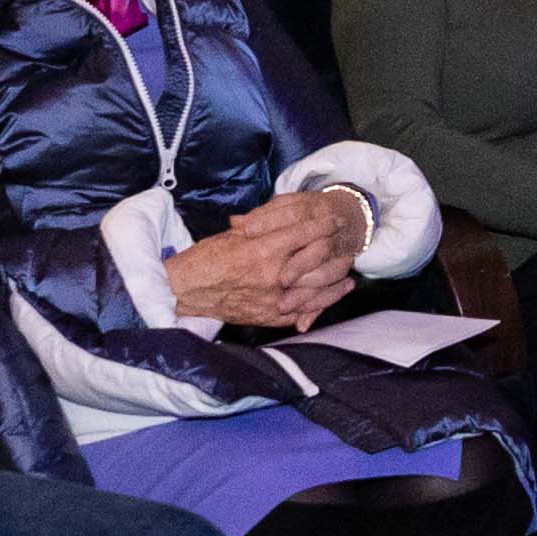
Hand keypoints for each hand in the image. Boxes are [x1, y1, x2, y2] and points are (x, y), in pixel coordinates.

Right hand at [158, 187, 363, 325]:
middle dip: (334, 251)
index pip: (303, 234)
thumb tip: (288, 218)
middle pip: (315, 261)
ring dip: (335, 281)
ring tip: (349, 275)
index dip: (322, 226)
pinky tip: (333, 297)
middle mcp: (273, 276)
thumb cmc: (206, 259)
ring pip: (315, 289)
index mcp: (263, 250)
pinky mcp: (269, 317)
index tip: (334, 220)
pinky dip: (320, 304)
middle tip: (346, 244)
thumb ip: (264, 229)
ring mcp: (273, 300)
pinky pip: (303, 311)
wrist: (186, 291)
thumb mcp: (235, 236)